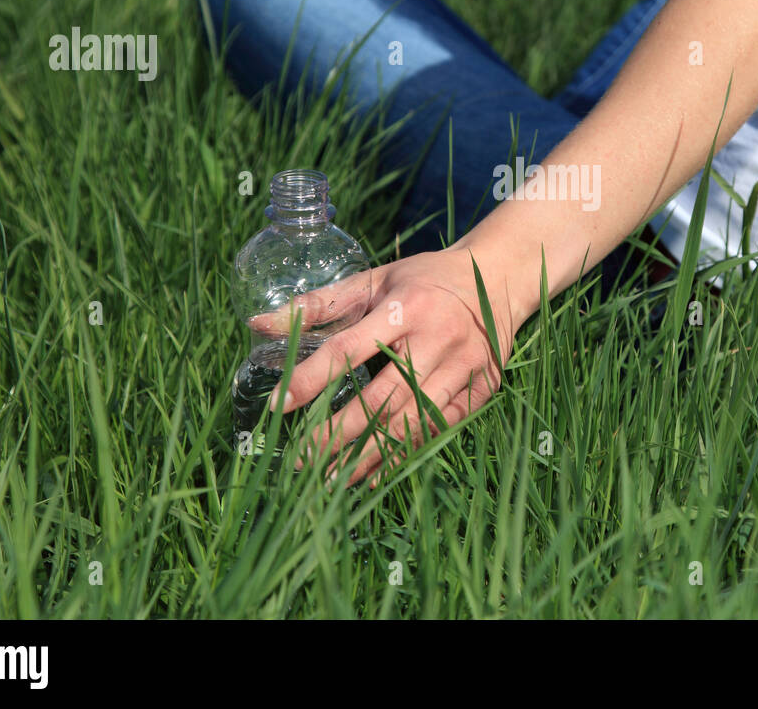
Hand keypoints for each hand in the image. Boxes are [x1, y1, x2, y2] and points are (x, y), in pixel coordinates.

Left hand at [247, 246, 521, 485]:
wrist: (499, 279)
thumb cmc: (425, 280)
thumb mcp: (375, 280)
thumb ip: (319, 304)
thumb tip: (258, 324)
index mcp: (404, 306)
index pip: (347, 349)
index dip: (310, 379)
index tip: (277, 405)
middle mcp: (437, 339)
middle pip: (381, 397)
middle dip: (337, 433)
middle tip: (300, 460)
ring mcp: (464, 368)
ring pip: (410, 422)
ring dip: (368, 455)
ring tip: (330, 479)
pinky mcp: (482, 389)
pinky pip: (438, 430)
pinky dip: (404, 455)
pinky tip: (374, 474)